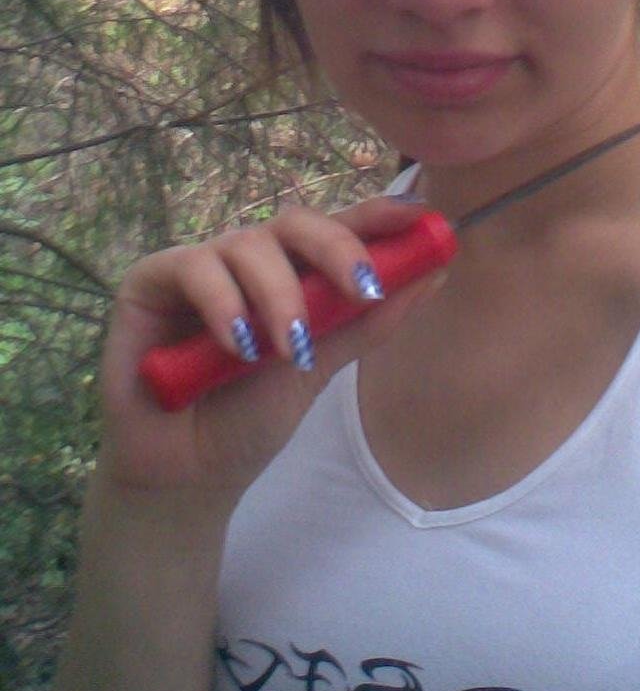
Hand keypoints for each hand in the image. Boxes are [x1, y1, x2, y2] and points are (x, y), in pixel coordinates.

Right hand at [96, 197, 443, 508]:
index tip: (421, 218)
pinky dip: (224, 304)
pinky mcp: (152, 279)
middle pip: (297, 222)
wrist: (186, 473)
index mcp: (291, 272)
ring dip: (280, 296)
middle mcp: (248, 259)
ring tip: (288, 350)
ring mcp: (201, 264)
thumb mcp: (320, 368)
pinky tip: (238, 347)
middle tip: (364, 287)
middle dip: (337, 248)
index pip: (336, 228)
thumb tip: (437, 273)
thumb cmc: (249, 417)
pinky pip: (195, 266)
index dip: (377, 216)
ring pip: (250, 244)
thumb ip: (369, 321)